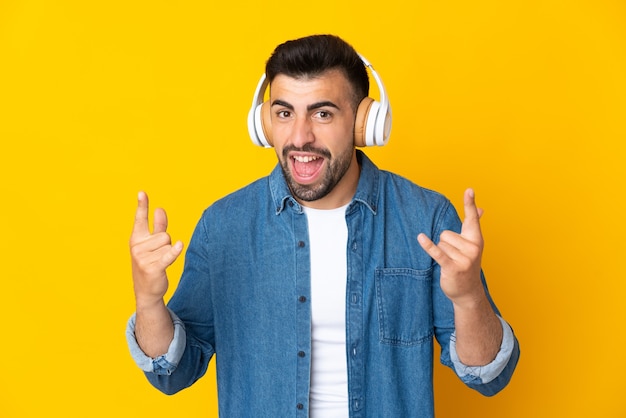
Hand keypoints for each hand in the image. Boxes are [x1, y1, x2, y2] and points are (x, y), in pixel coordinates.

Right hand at [129, 191, 182, 308]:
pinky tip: (179, 246)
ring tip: (159, 263)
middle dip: (166, 245)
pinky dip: (175, 251)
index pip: (140, 219)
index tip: (142, 192)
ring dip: (169, 254)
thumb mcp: (152, 245)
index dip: (142, 205)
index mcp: (136, 239)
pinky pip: (168, 255)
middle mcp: (137, 247)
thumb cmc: (150, 264)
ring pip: (168, 245)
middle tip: (158, 257)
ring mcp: (143, 258)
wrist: (146, 291)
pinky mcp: (153, 268)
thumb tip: (160, 208)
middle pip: (164, 235)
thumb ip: (158, 226)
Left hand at [418, 188, 484, 307]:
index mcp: (477, 239)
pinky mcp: (452, 267)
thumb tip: (481, 209)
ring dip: (442, 253)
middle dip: (446, 245)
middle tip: (455, 258)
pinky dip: (428, 246)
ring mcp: (464, 258)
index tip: (469, 189)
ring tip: (451, 263)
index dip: (469, 203)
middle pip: (445, 233)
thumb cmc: (468, 264)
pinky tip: (420, 237)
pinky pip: (437, 252)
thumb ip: (474, 226)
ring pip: (441, 243)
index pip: (472, 218)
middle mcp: (473, 247)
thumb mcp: (473, 245)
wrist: (468, 292)